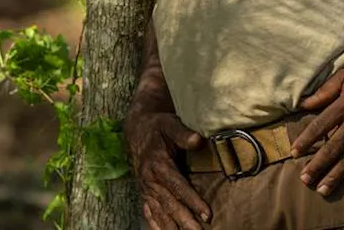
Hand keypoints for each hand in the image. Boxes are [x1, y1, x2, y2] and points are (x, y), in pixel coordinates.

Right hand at [126, 109, 211, 229]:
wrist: (137, 129)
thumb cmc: (158, 126)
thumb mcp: (170, 124)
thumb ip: (183, 133)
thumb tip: (198, 140)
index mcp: (158, 164)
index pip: (178, 186)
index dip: (192, 201)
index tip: (206, 214)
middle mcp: (150, 180)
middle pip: (170, 204)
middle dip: (185, 221)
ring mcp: (146, 188)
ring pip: (160, 212)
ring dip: (172, 227)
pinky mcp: (144, 193)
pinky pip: (149, 213)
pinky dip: (156, 225)